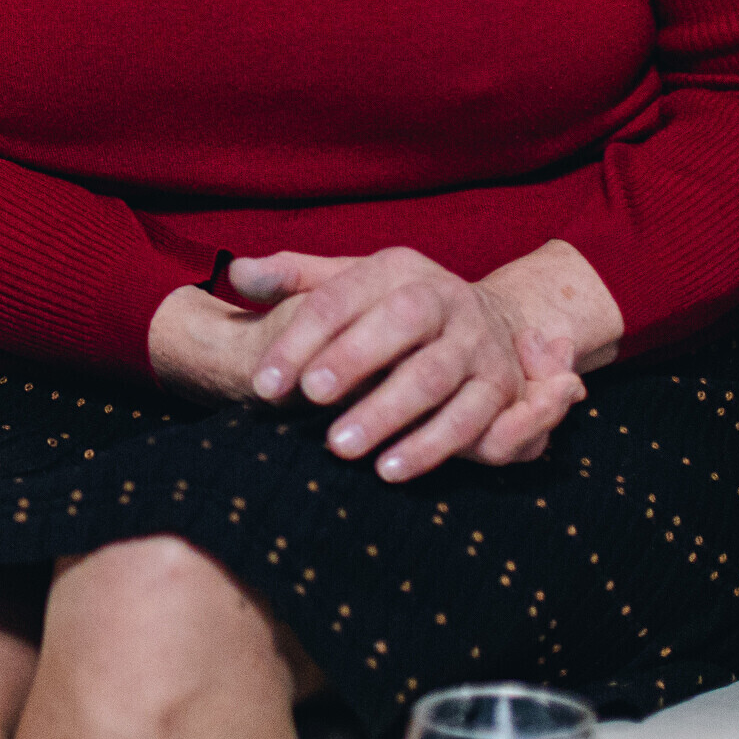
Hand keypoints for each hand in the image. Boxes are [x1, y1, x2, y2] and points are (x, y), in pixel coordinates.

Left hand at [231, 248, 591, 483]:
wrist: (490, 325)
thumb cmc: (390, 310)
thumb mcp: (346, 283)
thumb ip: (290, 277)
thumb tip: (237, 273)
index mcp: (395, 268)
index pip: (339, 297)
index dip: (299, 340)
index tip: (263, 384)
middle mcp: (444, 299)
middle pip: (399, 323)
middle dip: (352, 361)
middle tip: (309, 400)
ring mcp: (477, 344)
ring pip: (434, 377)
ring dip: (388, 413)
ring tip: (340, 446)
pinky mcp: (501, 389)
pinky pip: (470, 420)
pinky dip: (431, 446)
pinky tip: (389, 469)